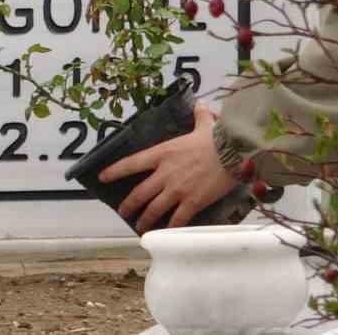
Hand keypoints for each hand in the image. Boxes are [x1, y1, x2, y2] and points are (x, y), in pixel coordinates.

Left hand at [98, 102, 240, 231]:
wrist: (235, 154)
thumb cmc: (218, 139)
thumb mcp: (204, 125)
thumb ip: (198, 117)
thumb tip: (201, 105)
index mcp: (162, 154)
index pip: (131, 163)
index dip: (114, 172)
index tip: (102, 177)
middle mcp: (164, 173)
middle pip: (139, 193)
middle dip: (129, 204)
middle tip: (122, 211)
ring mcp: (177, 190)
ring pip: (154, 209)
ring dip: (145, 219)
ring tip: (139, 227)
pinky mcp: (193, 202)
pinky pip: (177, 219)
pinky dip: (169, 227)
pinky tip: (165, 233)